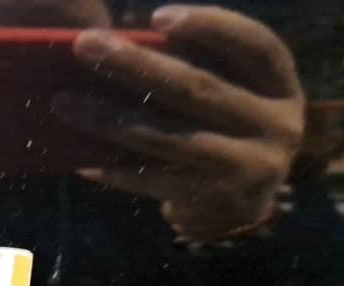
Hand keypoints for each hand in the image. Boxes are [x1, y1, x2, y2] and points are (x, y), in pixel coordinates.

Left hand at [54, 5, 305, 240]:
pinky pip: (153, 179)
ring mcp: (247, 167)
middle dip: (134, 65)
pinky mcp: (214, 199)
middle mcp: (276, 126)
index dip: (211, 27)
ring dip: (109, 119)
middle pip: (197, 89)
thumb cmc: (225, 134)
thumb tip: (123, 41)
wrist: (242, 209)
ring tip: (64, 103)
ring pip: (166, 137)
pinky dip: (114, 168)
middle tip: (85, 45)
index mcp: (279, 87)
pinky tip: (80, 159)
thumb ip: (199, 66)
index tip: (158, 17)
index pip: (256, 46)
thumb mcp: (231, 96)